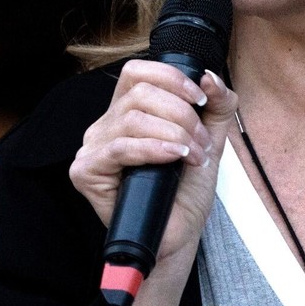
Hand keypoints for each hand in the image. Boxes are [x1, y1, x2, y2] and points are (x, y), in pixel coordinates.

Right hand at [70, 59, 237, 265]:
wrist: (179, 234)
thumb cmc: (186, 190)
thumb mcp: (210, 139)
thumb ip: (218, 105)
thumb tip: (210, 77)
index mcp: (127, 111)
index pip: (138, 72)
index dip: (172, 77)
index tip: (201, 99)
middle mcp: (106, 125)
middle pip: (139, 93)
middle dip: (181, 113)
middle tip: (201, 141)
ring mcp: (92, 148)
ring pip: (131, 118)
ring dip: (173, 133)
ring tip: (192, 155)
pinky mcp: (86, 172)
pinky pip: (119, 148)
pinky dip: (153, 149)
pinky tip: (173, 158)